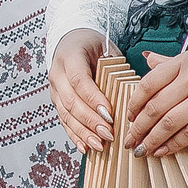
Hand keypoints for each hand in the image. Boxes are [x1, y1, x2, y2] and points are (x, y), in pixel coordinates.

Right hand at [48, 29, 115, 150]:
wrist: (71, 41)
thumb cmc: (94, 46)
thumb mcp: (106, 50)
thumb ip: (115, 70)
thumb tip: (133, 95)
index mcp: (69, 57)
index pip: (79, 81)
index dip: (93, 99)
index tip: (109, 113)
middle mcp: (57, 74)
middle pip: (71, 101)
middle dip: (90, 121)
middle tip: (108, 134)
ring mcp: (54, 89)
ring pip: (65, 114)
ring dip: (83, 132)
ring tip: (99, 145)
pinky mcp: (56, 101)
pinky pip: (63, 120)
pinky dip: (74, 135)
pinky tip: (85, 147)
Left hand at [128, 46, 187, 154]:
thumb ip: (171, 62)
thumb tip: (147, 58)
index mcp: (183, 62)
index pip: (148, 84)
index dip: (133, 104)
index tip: (129, 116)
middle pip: (154, 107)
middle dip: (137, 127)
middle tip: (129, 139)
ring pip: (167, 123)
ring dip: (151, 140)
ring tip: (142, 150)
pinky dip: (172, 145)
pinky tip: (163, 151)